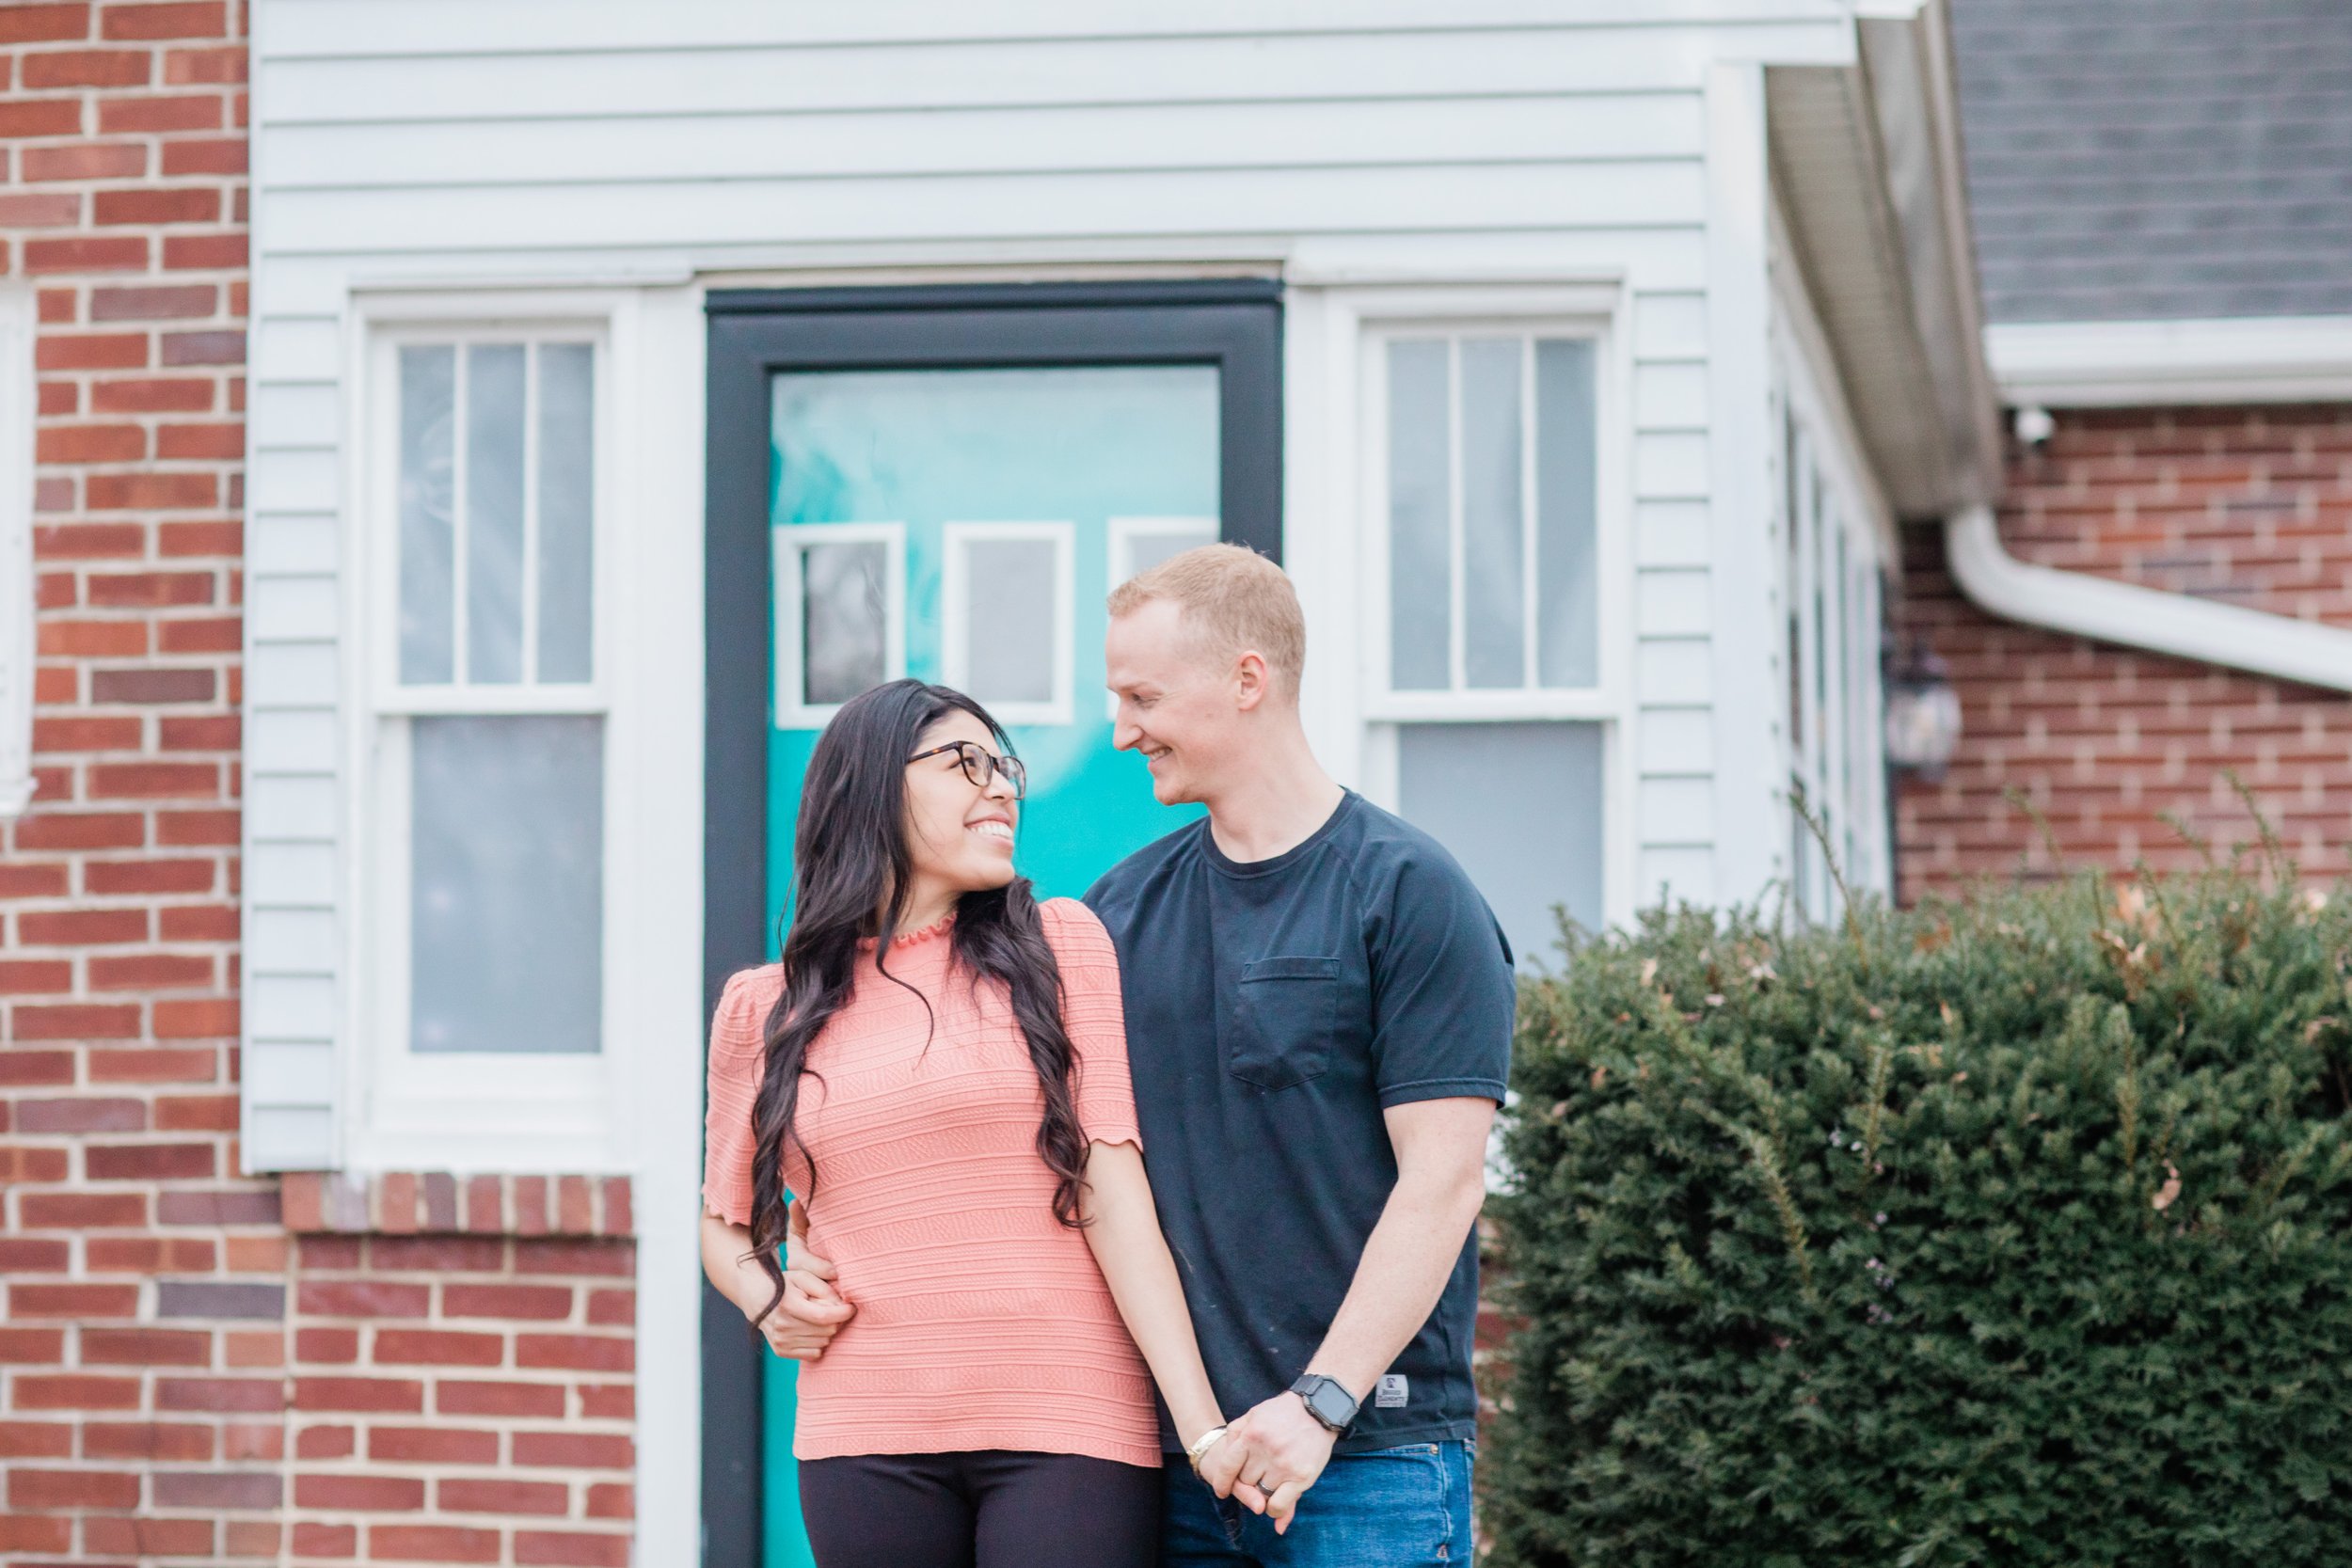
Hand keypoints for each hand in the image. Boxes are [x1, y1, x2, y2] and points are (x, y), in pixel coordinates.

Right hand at [754, 1235, 851, 1361]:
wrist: (758, 1299)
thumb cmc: (786, 1285)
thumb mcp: (803, 1276)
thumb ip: (824, 1288)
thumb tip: (842, 1304)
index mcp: (788, 1305)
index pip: (824, 1316)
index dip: (843, 1313)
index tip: (851, 1307)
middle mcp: (782, 1326)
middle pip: (827, 1331)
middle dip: (836, 1320)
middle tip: (831, 1309)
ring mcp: (781, 1341)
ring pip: (823, 1343)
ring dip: (827, 1331)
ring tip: (818, 1318)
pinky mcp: (781, 1351)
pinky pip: (814, 1353)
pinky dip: (818, 1343)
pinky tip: (811, 1330)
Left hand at [1202, 1391, 1336, 1533]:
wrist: (1319, 1410)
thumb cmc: (1283, 1412)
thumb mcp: (1254, 1414)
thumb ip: (1235, 1432)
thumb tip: (1225, 1453)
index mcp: (1252, 1434)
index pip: (1228, 1466)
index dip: (1222, 1482)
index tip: (1222, 1491)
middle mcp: (1266, 1451)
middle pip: (1244, 1481)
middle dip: (1247, 1482)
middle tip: (1257, 1478)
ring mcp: (1284, 1466)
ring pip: (1260, 1495)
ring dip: (1261, 1495)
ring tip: (1269, 1485)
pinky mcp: (1302, 1477)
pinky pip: (1278, 1505)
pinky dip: (1274, 1510)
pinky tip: (1275, 1505)